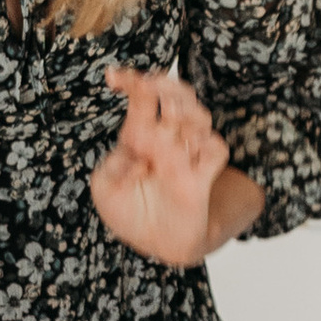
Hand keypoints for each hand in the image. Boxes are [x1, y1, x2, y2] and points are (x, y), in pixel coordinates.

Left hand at [92, 66, 227, 264]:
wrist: (157, 245)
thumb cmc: (130, 212)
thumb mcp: (104, 189)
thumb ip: (110, 167)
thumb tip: (134, 157)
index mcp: (140, 135)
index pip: (141, 99)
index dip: (130, 82)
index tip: (112, 76)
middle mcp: (167, 140)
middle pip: (176, 95)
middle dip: (164, 85)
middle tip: (148, 85)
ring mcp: (188, 156)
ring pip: (199, 116)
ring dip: (185, 110)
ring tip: (169, 111)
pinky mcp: (203, 178)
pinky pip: (215, 150)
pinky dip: (205, 144)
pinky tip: (187, 149)